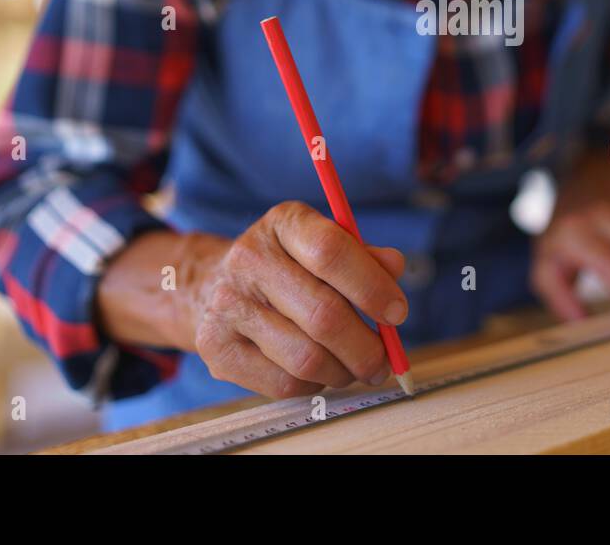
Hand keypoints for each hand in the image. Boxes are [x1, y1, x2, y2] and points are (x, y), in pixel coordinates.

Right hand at [186, 201, 408, 398]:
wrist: (212, 287)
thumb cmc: (288, 267)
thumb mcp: (322, 245)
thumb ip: (363, 255)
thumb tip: (395, 267)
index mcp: (283, 224)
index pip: (330, 251)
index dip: (372, 286)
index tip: (397, 313)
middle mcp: (249, 259)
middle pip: (324, 314)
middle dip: (367, 347)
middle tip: (385, 360)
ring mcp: (228, 305)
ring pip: (307, 357)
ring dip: (344, 372)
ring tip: (355, 368)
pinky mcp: (217, 348)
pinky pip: (284, 383)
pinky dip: (314, 385)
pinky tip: (320, 372)